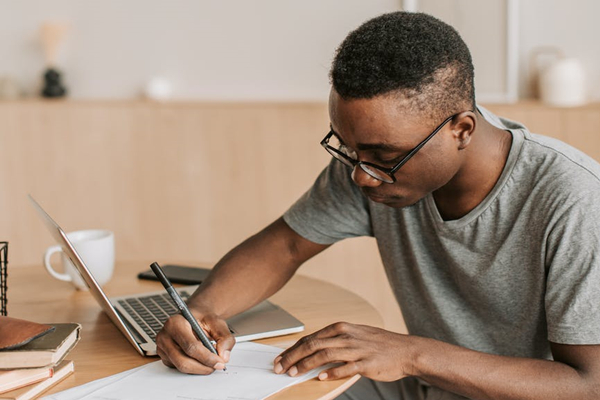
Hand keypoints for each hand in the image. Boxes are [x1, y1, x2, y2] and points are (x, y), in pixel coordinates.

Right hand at [156, 306, 235, 373]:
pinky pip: (180, 369)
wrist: (195, 317)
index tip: (219, 362)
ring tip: (210, 359)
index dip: (206, 357)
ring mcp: (162, 348)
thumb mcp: (217, 323)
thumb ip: (225, 338)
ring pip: (182, 367)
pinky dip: (194, 367)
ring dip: (199, 367)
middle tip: (217, 365)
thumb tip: (223, 356)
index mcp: (175, 323)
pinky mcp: (165, 358)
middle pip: (183, 361)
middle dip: (203, 366)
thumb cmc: (203, 318)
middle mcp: (165, 336)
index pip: (190, 346)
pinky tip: (201, 358)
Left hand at [273, 322, 415, 381]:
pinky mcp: (365, 363)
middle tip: (280, 367)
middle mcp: (346, 336)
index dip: (292, 349)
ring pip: (324, 355)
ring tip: (294, 373)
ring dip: (306, 365)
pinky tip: (321, 377)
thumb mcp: (354, 335)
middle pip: (312, 346)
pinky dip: (331, 372)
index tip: (280, 358)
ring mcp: (356, 349)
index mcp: (341, 328)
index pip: (310, 338)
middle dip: (293, 357)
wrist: (405, 351)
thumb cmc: (378, 344)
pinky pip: (345, 368)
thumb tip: (312, 350)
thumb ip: (334, 341)